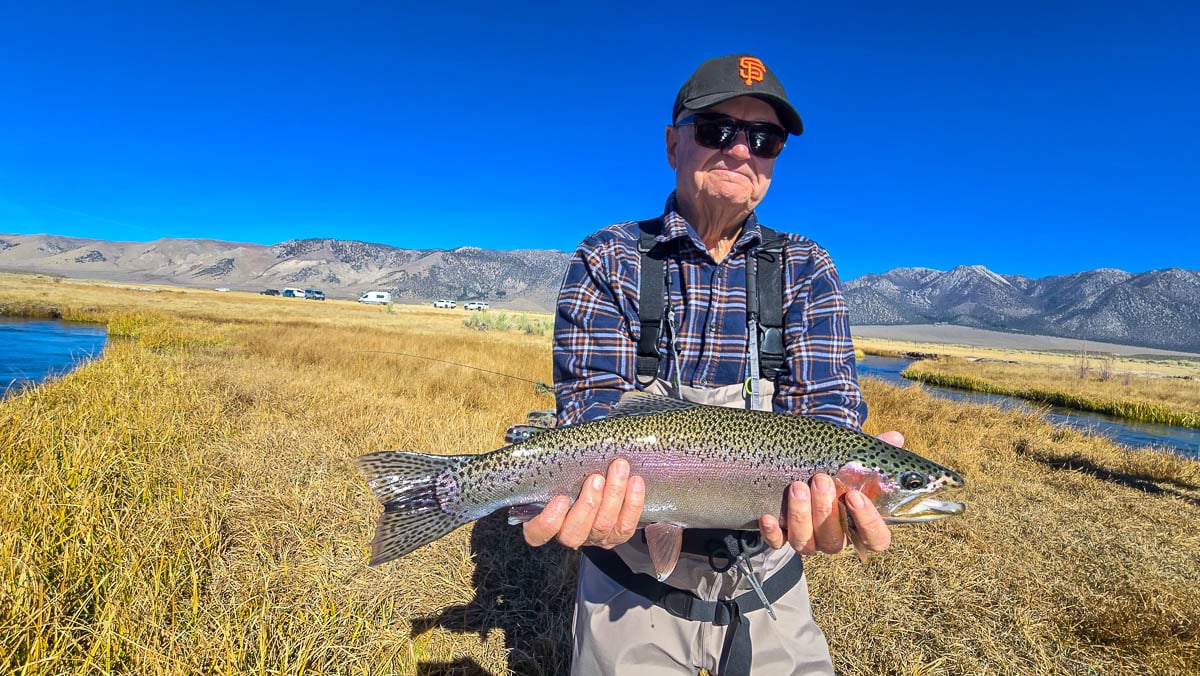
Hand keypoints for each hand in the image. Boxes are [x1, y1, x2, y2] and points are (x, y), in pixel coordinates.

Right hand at [522, 458, 645, 549]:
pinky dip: (633, 503)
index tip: (561, 499)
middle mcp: (569, 534)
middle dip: (589, 504)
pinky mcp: (616, 535)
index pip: (539, 533)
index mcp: (545, 523)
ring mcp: (593, 537)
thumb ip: (553, 468)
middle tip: (596, 478)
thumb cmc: (571, 474)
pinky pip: (626, 526)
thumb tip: (549, 443)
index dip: (549, 521)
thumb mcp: (557, 471)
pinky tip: (635, 482)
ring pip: (603, 526)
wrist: (598, 480)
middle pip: (575, 531)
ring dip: (613, 496)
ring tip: (619, 470)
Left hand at [759, 431, 904, 555]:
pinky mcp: (781, 538)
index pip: (875, 539)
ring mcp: (808, 541)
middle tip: (820, 479)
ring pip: (805, 543)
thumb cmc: (835, 473)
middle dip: (826, 509)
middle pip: (834, 539)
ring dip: (801, 516)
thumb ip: (873, 454)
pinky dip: (772, 533)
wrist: (802, 475)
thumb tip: (895, 438)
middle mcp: (834, 538)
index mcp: (858, 525)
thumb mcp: (852, 462)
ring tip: (797, 486)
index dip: (868, 523)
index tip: (856, 496)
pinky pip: (777, 543)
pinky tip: (768, 516)